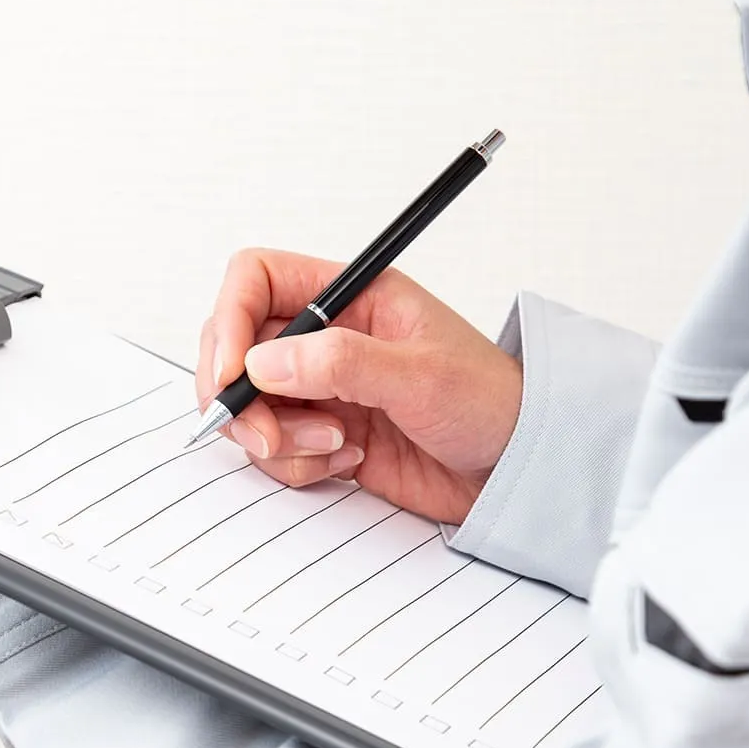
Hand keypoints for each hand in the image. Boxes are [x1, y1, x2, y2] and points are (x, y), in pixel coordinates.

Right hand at [196, 248, 523, 525]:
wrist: (519, 468)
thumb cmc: (492, 402)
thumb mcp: (422, 375)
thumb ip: (342, 363)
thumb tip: (263, 361)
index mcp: (350, 295)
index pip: (256, 280)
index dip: (229, 321)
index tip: (231, 375)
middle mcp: (326, 336)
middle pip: (234, 348)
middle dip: (241, 398)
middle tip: (269, 437)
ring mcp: (319, 387)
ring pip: (249, 406)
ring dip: (276, 438)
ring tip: (337, 447)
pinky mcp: (322, 433)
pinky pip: (274, 449)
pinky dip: (297, 464)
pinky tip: (350, 462)